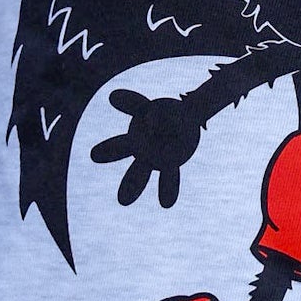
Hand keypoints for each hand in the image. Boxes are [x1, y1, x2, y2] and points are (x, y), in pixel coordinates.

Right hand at [91, 90, 201, 207]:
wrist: (187, 119)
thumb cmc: (184, 105)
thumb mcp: (192, 99)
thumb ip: (199, 100)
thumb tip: (206, 104)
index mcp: (145, 112)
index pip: (133, 104)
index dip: (125, 101)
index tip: (114, 98)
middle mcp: (142, 136)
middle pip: (122, 144)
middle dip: (110, 150)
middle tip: (94, 155)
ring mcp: (152, 152)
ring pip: (138, 171)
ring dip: (133, 185)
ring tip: (123, 201)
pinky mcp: (168, 163)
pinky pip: (168, 177)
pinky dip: (168, 188)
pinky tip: (166, 203)